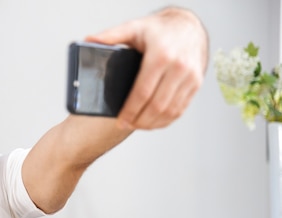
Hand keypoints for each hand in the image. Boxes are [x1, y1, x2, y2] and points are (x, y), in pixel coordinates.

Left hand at [85, 7, 208, 129]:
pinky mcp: (196, 83)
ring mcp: (190, 77)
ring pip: (170, 111)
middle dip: (139, 120)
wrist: (188, 26)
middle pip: (157, 105)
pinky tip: (153, 122)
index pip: (143, 91)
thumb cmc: (158, 30)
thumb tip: (88, 41)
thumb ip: (111, 35)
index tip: (120, 121)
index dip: (130, 110)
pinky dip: (166, 120)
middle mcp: (179, 67)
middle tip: (125, 125)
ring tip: (136, 125)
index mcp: (161, 55)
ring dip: (152, 123)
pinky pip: (180, 109)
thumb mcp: (134, 28)